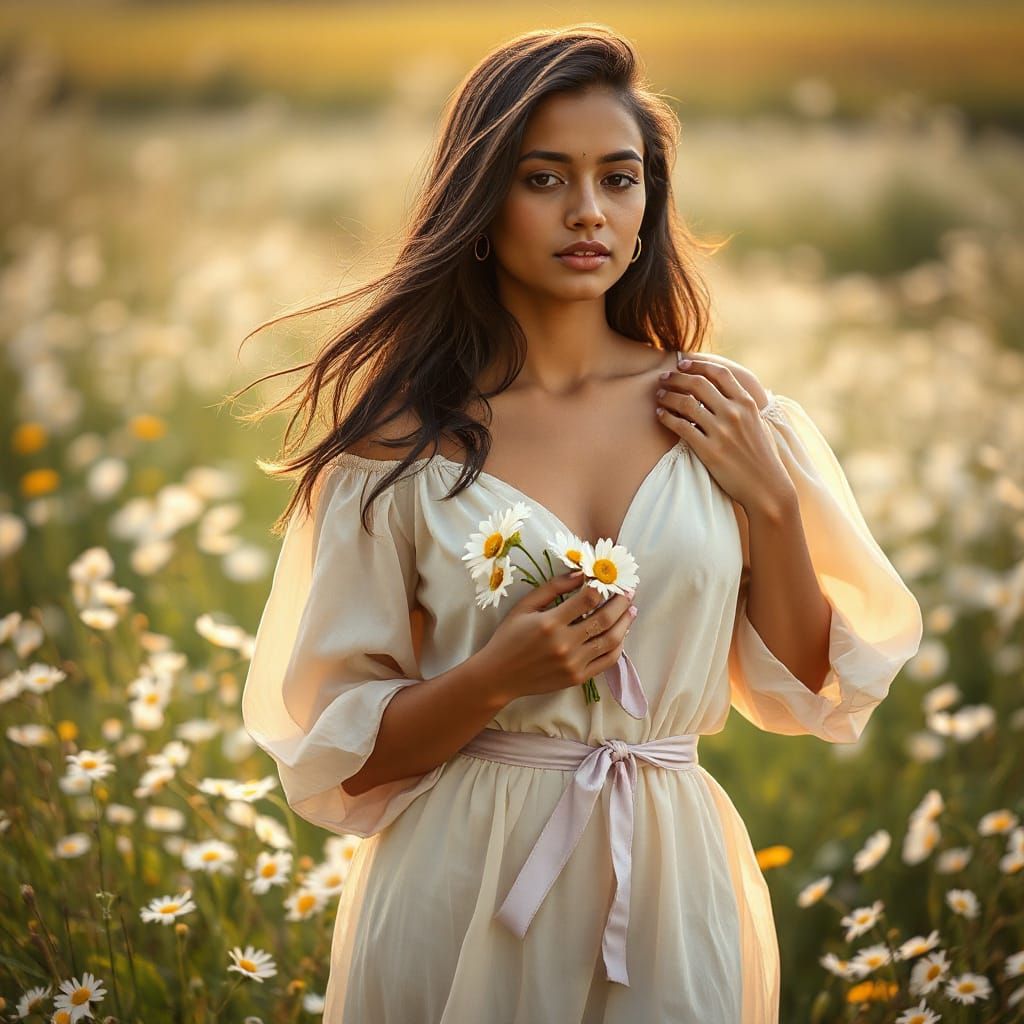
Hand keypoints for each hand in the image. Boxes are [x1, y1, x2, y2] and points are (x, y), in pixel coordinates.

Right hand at [476, 570, 637, 703]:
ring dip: (626, 623)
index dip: (603, 586)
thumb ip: (552, 587)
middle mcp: (565, 644)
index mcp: (550, 623)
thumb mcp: (524, 606)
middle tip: (629, 591)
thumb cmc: (509, 637)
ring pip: (611, 640)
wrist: (499, 676)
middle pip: (605, 618)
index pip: (588, 599)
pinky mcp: (578, 678)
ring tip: (631, 610)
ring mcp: (574, 663)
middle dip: (621, 602)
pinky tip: (621, 634)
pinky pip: (607, 661)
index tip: (611, 578)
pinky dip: (618, 646)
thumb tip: (580, 573)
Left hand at [653, 356, 795, 514]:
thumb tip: (728, 388)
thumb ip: (743, 404)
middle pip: (698, 384)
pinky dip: (667, 417)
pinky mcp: (709, 450)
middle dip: (677, 377)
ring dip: (668, 396)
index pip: (719, 374)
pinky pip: (681, 427)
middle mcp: (734, 413)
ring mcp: (721, 432)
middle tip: (664, 377)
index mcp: (747, 403)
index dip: (698, 365)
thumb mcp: (757, 423)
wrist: (766, 487)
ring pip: (686, 403)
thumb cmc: (761, 455)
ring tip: (660, 396)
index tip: (682, 364)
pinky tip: (660, 414)